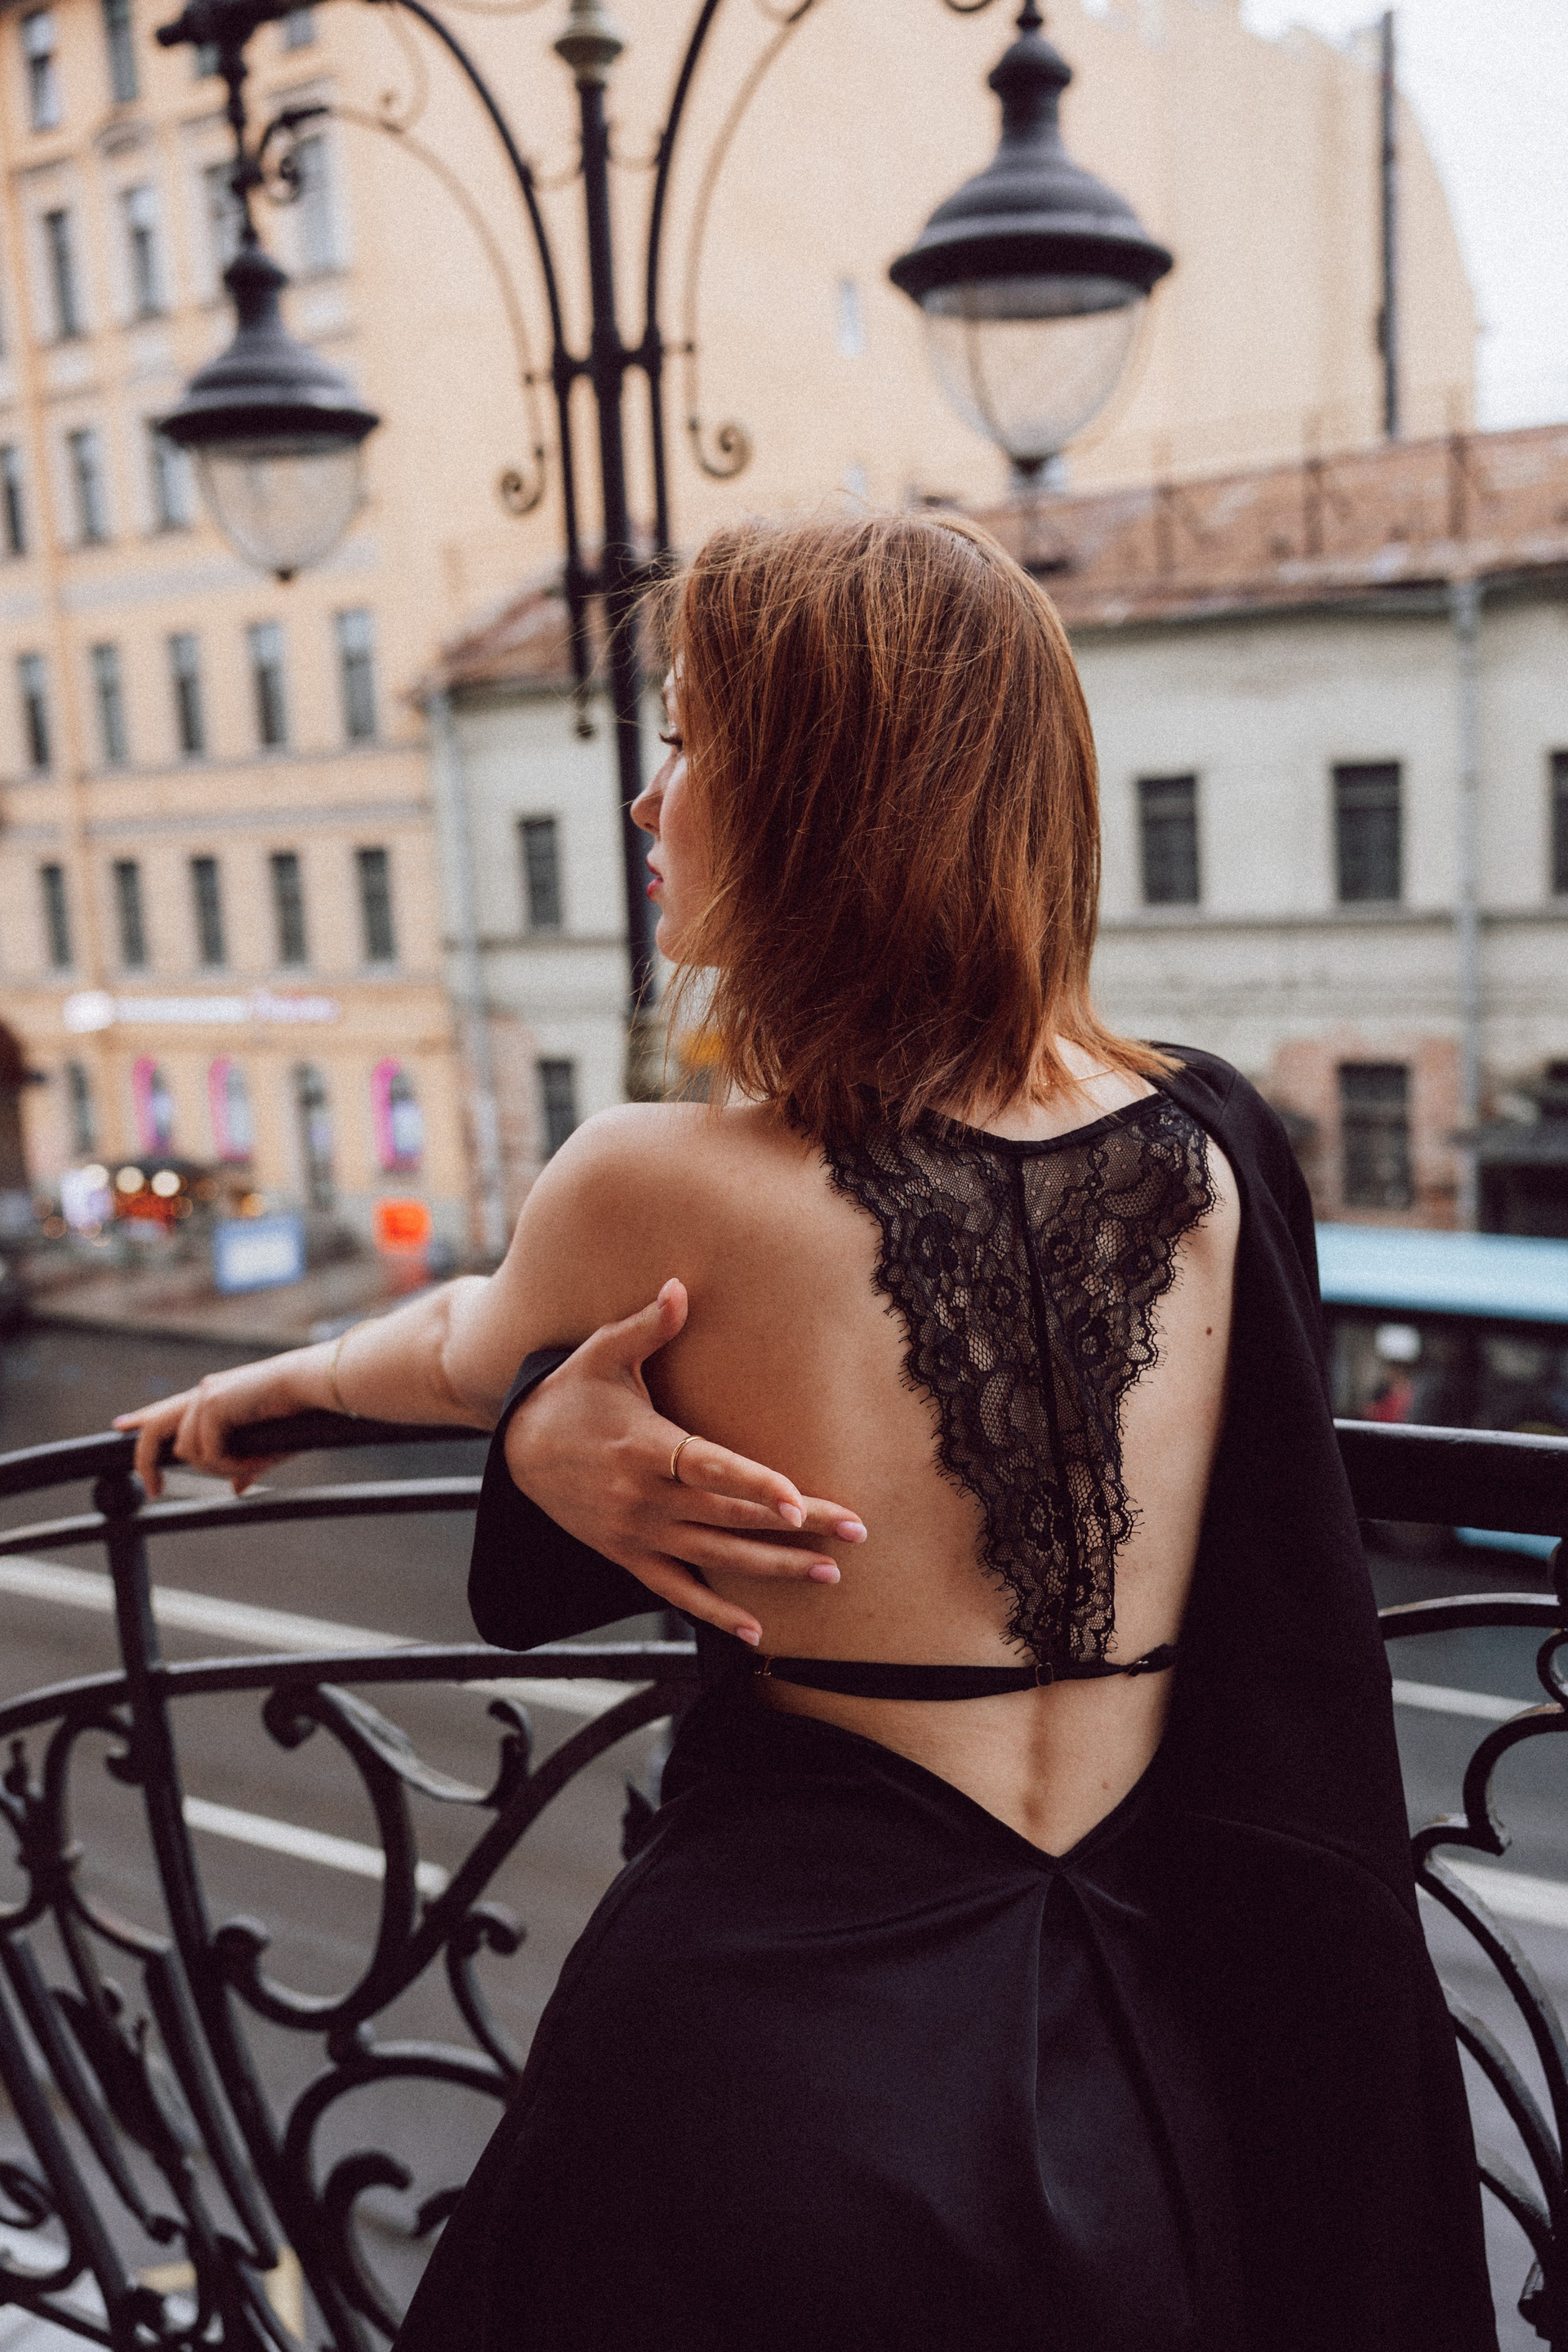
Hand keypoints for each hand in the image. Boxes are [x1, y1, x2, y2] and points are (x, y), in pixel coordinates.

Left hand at [113, 1350, 325, 1497]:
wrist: (312, 1386)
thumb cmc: (297, 1412)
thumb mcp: (265, 1446)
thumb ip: (245, 1465)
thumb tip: (236, 1488)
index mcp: (212, 1396)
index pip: (168, 1408)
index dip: (142, 1418)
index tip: (121, 1426)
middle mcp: (202, 1393)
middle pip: (155, 1427)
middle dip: (146, 1461)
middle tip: (153, 1491)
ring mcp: (205, 1398)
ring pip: (190, 1452)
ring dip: (220, 1467)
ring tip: (256, 1464)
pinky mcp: (213, 1407)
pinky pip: (210, 1453)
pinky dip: (233, 1463)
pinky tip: (257, 1460)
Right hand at [506, 1279, 866, 1644]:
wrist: (517, 1450)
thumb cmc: (570, 1394)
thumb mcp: (601, 1354)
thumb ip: (646, 1326)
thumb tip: (680, 1285)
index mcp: (645, 1448)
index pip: (710, 1469)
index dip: (756, 1486)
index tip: (800, 1503)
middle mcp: (644, 1498)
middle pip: (731, 1516)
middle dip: (798, 1528)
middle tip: (856, 1531)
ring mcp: (637, 1534)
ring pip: (715, 1558)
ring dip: (774, 1569)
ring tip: (829, 1573)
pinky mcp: (628, 1556)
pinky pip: (677, 1593)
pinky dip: (715, 1614)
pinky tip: (756, 1632)